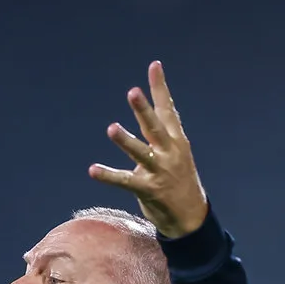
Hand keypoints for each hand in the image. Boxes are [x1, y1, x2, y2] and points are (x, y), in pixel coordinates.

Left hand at [88, 61, 208, 238]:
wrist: (191, 218)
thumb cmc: (179, 180)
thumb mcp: (173, 154)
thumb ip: (156, 135)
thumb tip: (143, 114)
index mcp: (177, 141)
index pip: (168, 110)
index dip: (160, 88)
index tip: (154, 65)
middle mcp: (169, 153)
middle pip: (155, 127)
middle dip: (144, 109)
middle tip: (133, 91)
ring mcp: (160, 172)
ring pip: (141, 153)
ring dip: (126, 140)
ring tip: (112, 128)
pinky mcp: (149, 190)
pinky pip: (125, 181)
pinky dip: (108, 175)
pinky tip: (93, 169)